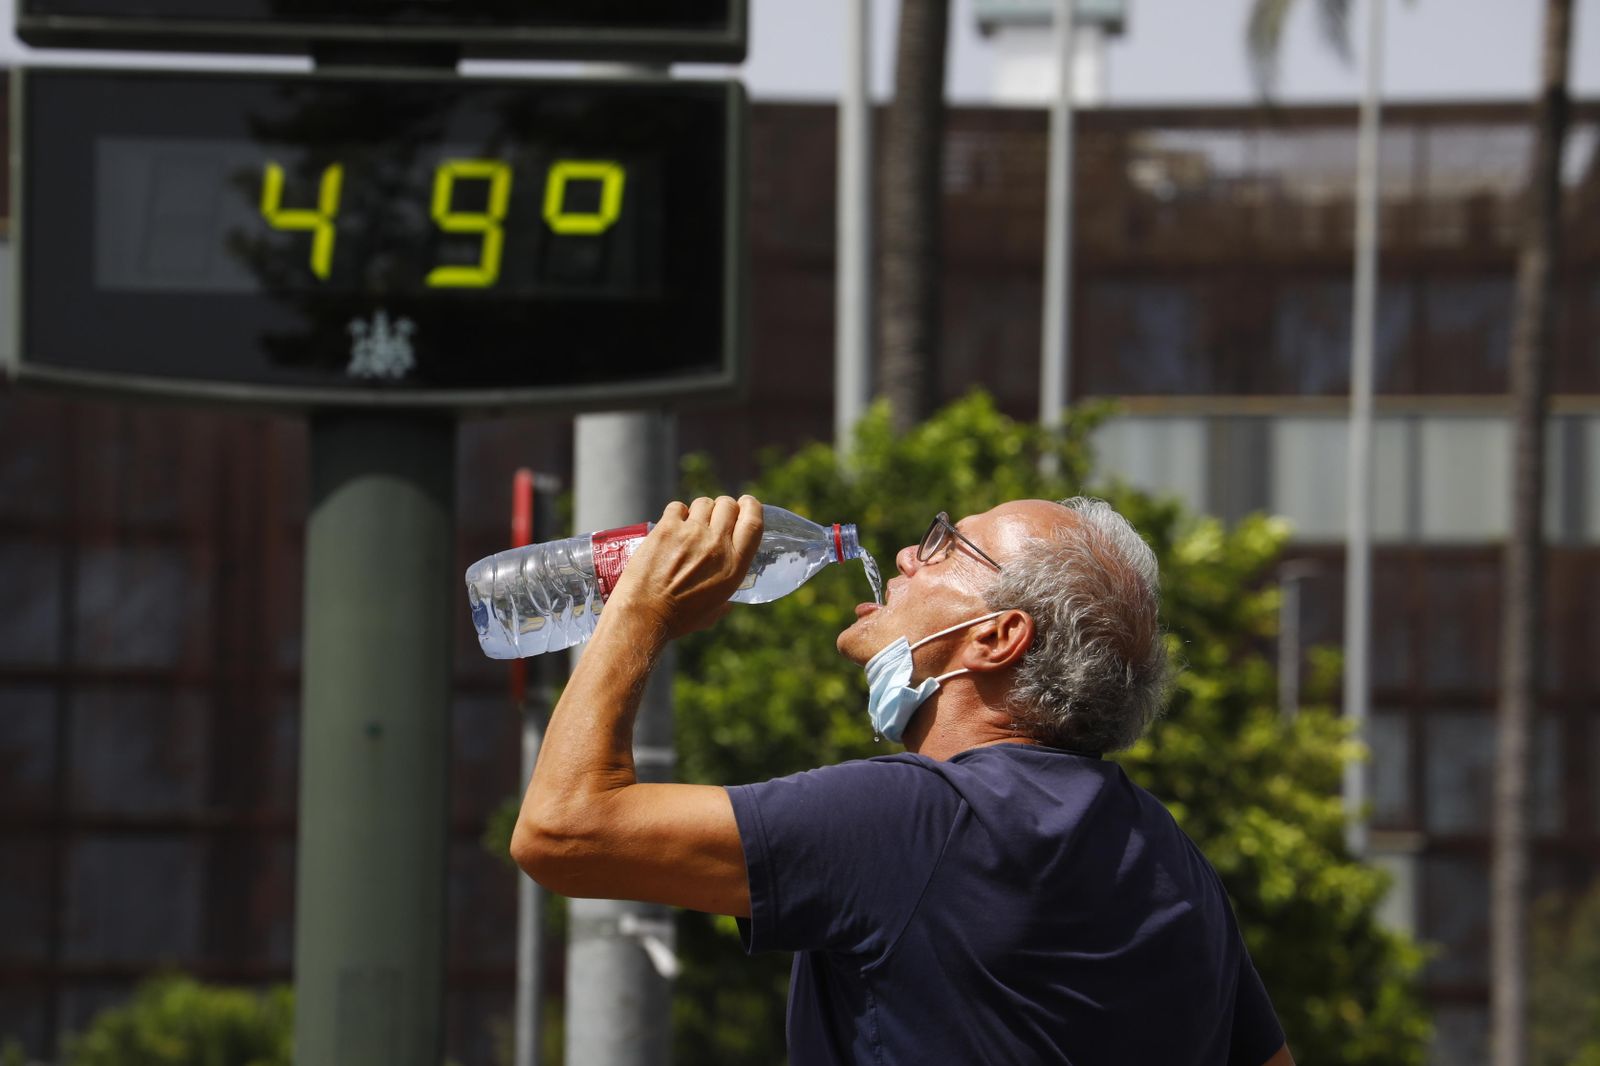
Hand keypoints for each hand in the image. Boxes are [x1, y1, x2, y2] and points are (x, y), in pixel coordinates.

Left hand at [607, 495, 763, 640]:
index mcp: (734, 565)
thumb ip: (724, 602)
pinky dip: (676, 514)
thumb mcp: (713, 613)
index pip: (753, 522)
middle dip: (723, 508)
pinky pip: (677, 507)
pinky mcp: (667, 528)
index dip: (751, 507)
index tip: (746, 504)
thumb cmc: (679, 619)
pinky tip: (671, 527)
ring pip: (703, 503)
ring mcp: (692, 533)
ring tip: (690, 524)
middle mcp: (716, 544)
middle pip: (728, 505)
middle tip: (714, 518)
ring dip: (699, 511)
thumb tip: (726, 604)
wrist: (645, 614)